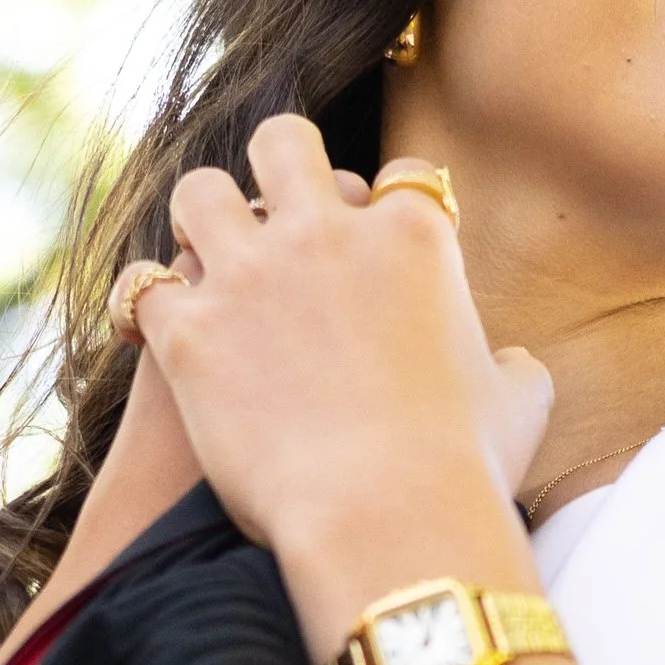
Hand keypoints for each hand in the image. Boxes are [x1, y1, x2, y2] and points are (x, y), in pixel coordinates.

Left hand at [133, 115, 552, 637]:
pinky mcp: (191, 333)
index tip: (380, 231)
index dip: (390, 202)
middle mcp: (326, 234)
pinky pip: (145, 287)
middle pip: (285, 144)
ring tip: (204, 251)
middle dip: (278, 164)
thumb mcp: (519, 406)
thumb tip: (510, 363)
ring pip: (199, 193)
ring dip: (201, 217)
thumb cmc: (465, 469)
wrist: (386, 520)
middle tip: (274, 204)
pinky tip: (157, 325)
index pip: (403, 176)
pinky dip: (149, 304)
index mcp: (414, 238)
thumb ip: (513, 365)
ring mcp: (250, 277)